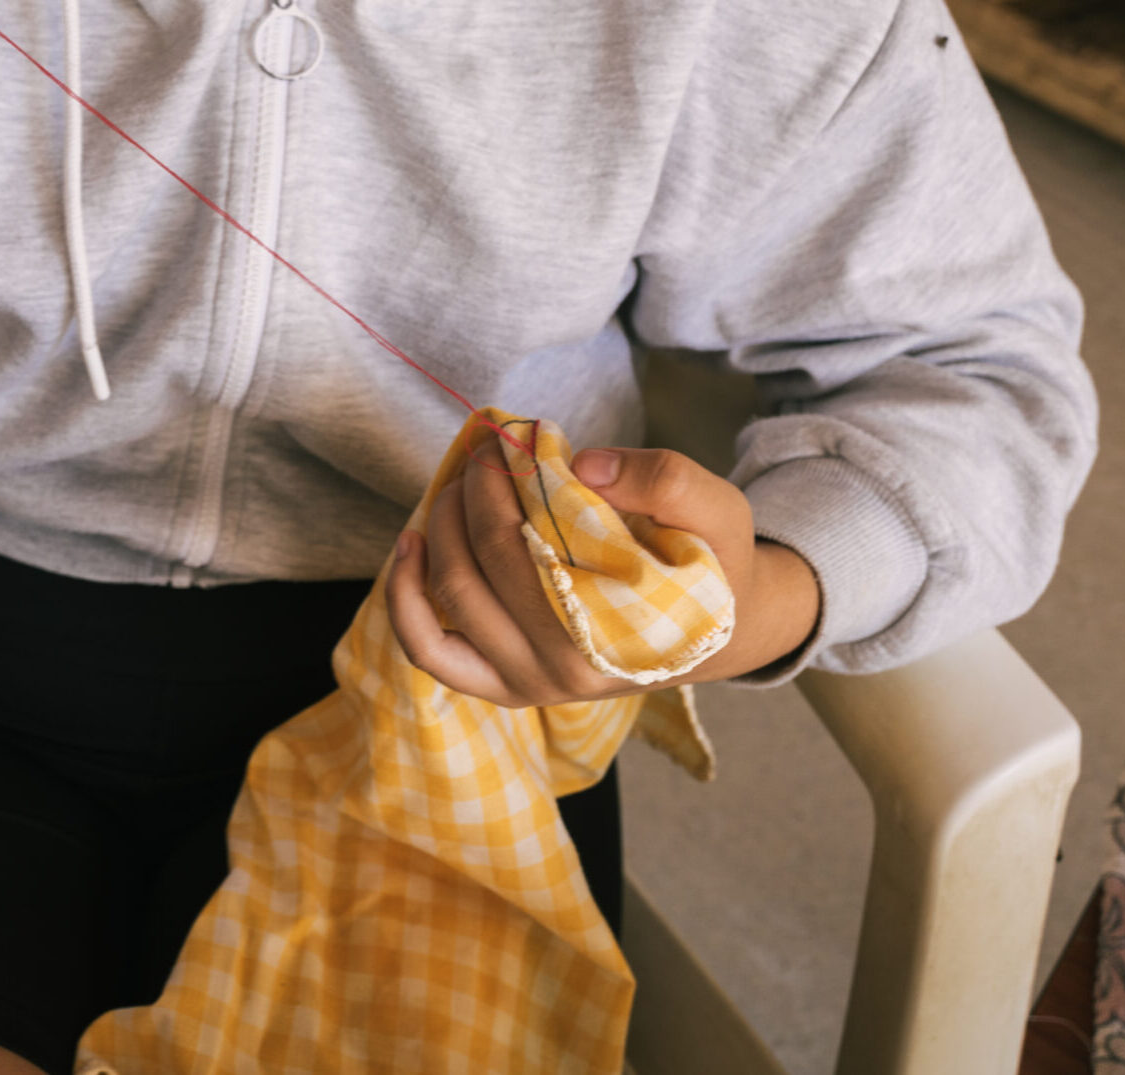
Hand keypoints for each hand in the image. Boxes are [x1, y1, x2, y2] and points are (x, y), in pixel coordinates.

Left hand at [385, 443, 821, 707]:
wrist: (719, 629)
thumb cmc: (713, 563)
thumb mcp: (717, 510)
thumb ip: (665, 480)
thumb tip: (580, 467)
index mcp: (611, 632)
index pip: (524, 544)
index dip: (503, 480)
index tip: (512, 440)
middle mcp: (560, 670)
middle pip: (478, 563)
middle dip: (472, 492)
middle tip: (489, 452)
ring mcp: (525, 683)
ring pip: (446, 599)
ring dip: (440, 527)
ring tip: (462, 485)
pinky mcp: (500, 685)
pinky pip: (429, 649)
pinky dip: (405, 596)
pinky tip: (410, 544)